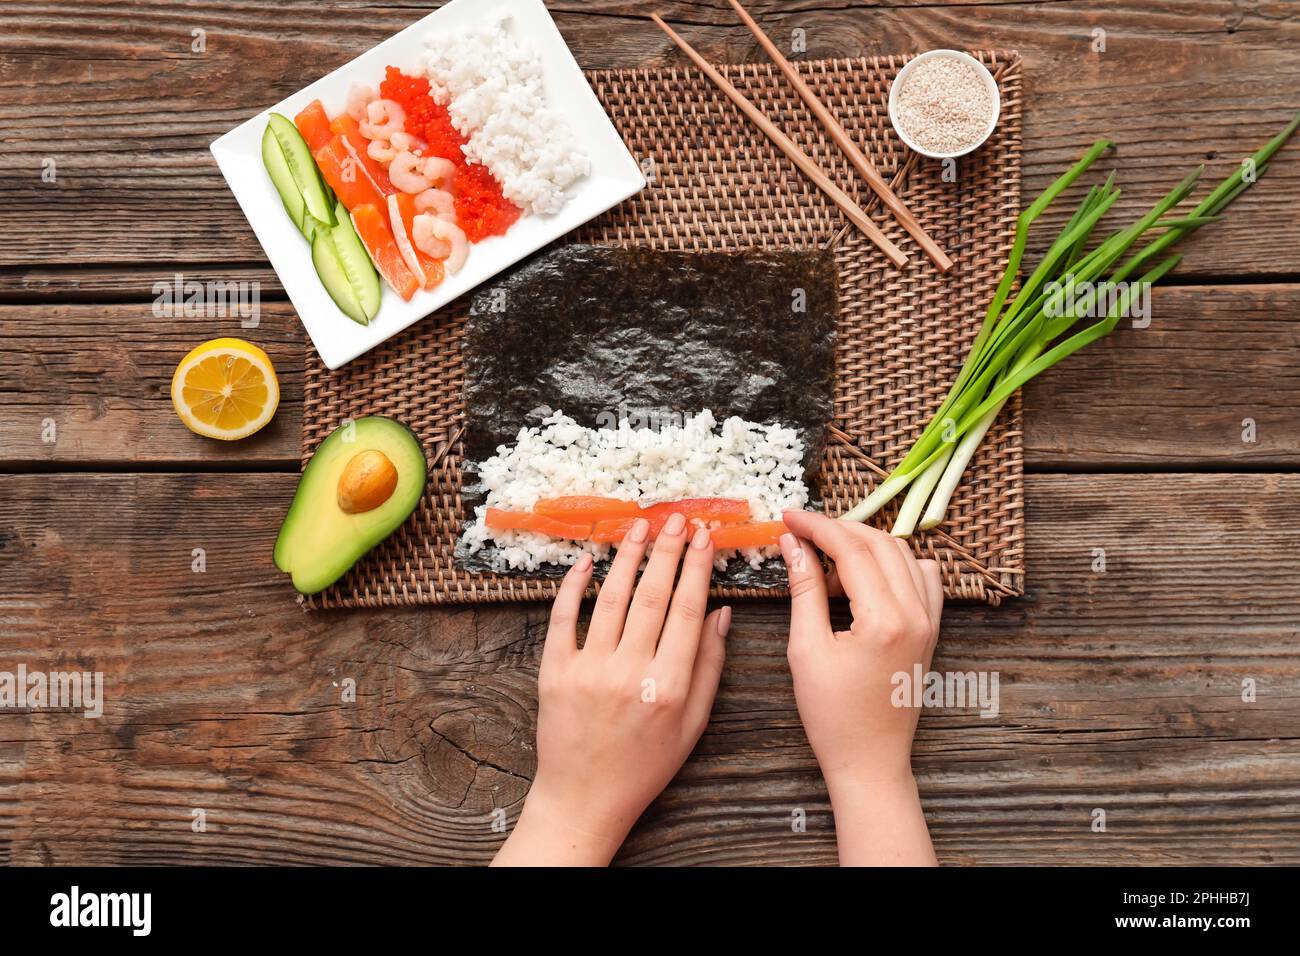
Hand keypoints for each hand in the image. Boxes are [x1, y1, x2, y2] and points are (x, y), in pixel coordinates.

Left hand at [492, 514, 729, 865]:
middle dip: (667, 550)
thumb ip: (708, 667)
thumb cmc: (644, 765)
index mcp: (669, 686)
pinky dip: (574, 587)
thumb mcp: (692, 725)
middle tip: (676, 518)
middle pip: (652, 595)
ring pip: (611, 599)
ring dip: (627, 557)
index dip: (696, 567)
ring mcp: (588, 670)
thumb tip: (720, 612)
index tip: (703, 536)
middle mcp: (629, 673)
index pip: (686, 610)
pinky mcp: (554, 673)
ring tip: (639, 527)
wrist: (584, 799)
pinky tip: (586, 561)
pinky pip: (563, 619)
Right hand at [779, 510, 942, 865]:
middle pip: (880, 544)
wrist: (870, 760)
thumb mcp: (807, 648)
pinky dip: (894, 564)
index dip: (817, 527)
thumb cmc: (833, 715)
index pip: (851, 550)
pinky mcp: (932, 629)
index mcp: (885, 619)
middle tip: (801, 532)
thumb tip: (792, 544)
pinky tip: (865, 578)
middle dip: (838, 529)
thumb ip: (803, 589)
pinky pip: (922, 577)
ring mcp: (930, 621)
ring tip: (826, 560)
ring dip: (864, 545)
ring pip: (902, 554)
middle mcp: (917, 614)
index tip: (788, 517)